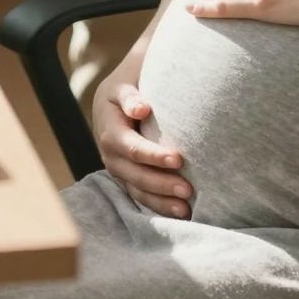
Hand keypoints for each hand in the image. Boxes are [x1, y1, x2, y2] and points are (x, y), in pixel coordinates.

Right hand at [92, 72, 192, 218]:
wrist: (113, 100)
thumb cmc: (126, 88)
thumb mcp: (122, 86)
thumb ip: (129, 96)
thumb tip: (141, 109)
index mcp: (109, 131)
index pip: (131, 148)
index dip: (153, 156)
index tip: (178, 159)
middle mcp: (111, 155)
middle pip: (134, 175)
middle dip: (161, 185)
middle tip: (188, 189)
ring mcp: (119, 169)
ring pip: (137, 191)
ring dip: (161, 202)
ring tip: (186, 210)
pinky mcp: (128, 178)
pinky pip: (141, 196)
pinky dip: (159, 206)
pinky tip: (181, 213)